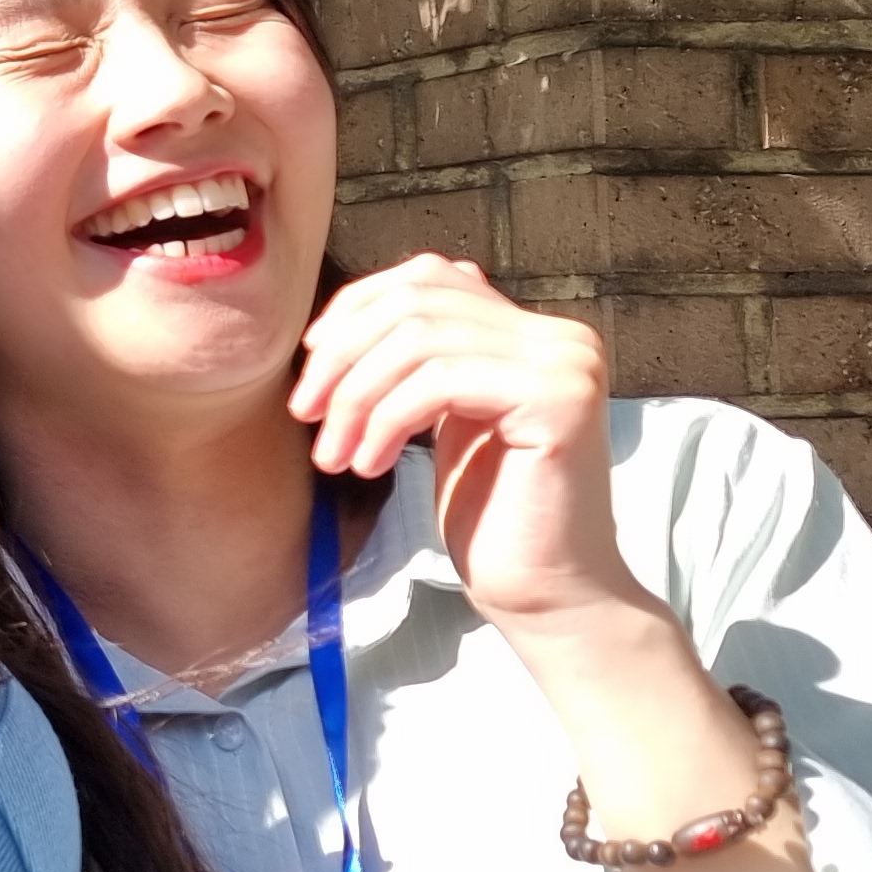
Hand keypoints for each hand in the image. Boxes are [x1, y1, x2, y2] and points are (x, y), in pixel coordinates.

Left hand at [293, 253, 662, 657]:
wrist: (545, 593)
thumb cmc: (488, 515)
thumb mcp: (444, 418)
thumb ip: (427, 360)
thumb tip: (366, 307)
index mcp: (533, 333)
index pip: (428, 277)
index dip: (356, 308)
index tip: (311, 361)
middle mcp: (559, 337)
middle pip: (417, 303)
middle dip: (343, 355)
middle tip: (306, 415)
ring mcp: (566, 363)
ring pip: (419, 340)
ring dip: (356, 397)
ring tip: (334, 457)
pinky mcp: (558, 398)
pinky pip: (440, 380)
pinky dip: (387, 420)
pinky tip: (370, 467)